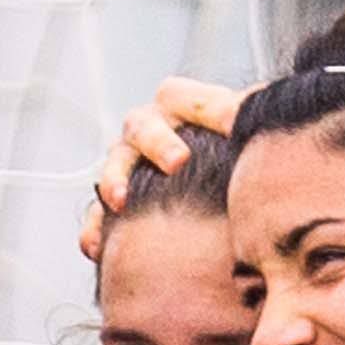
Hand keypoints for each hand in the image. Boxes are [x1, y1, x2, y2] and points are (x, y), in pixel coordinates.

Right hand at [76, 76, 246, 259]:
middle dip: (157, 144)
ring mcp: (127, 163)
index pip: (177, 96)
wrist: (219, 190)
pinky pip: (96, 212)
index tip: (231, 125)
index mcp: (176, 108)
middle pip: (141, 127)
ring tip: (120, 202)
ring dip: (114, 181)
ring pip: (112, 165)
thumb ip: (246, 112)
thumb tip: (250, 113)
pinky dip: (95, 228)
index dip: (200, 107)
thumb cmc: (233, 149)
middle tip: (178, 162)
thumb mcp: (244, 126)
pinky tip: (98, 248)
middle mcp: (146, 131)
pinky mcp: (117, 201)